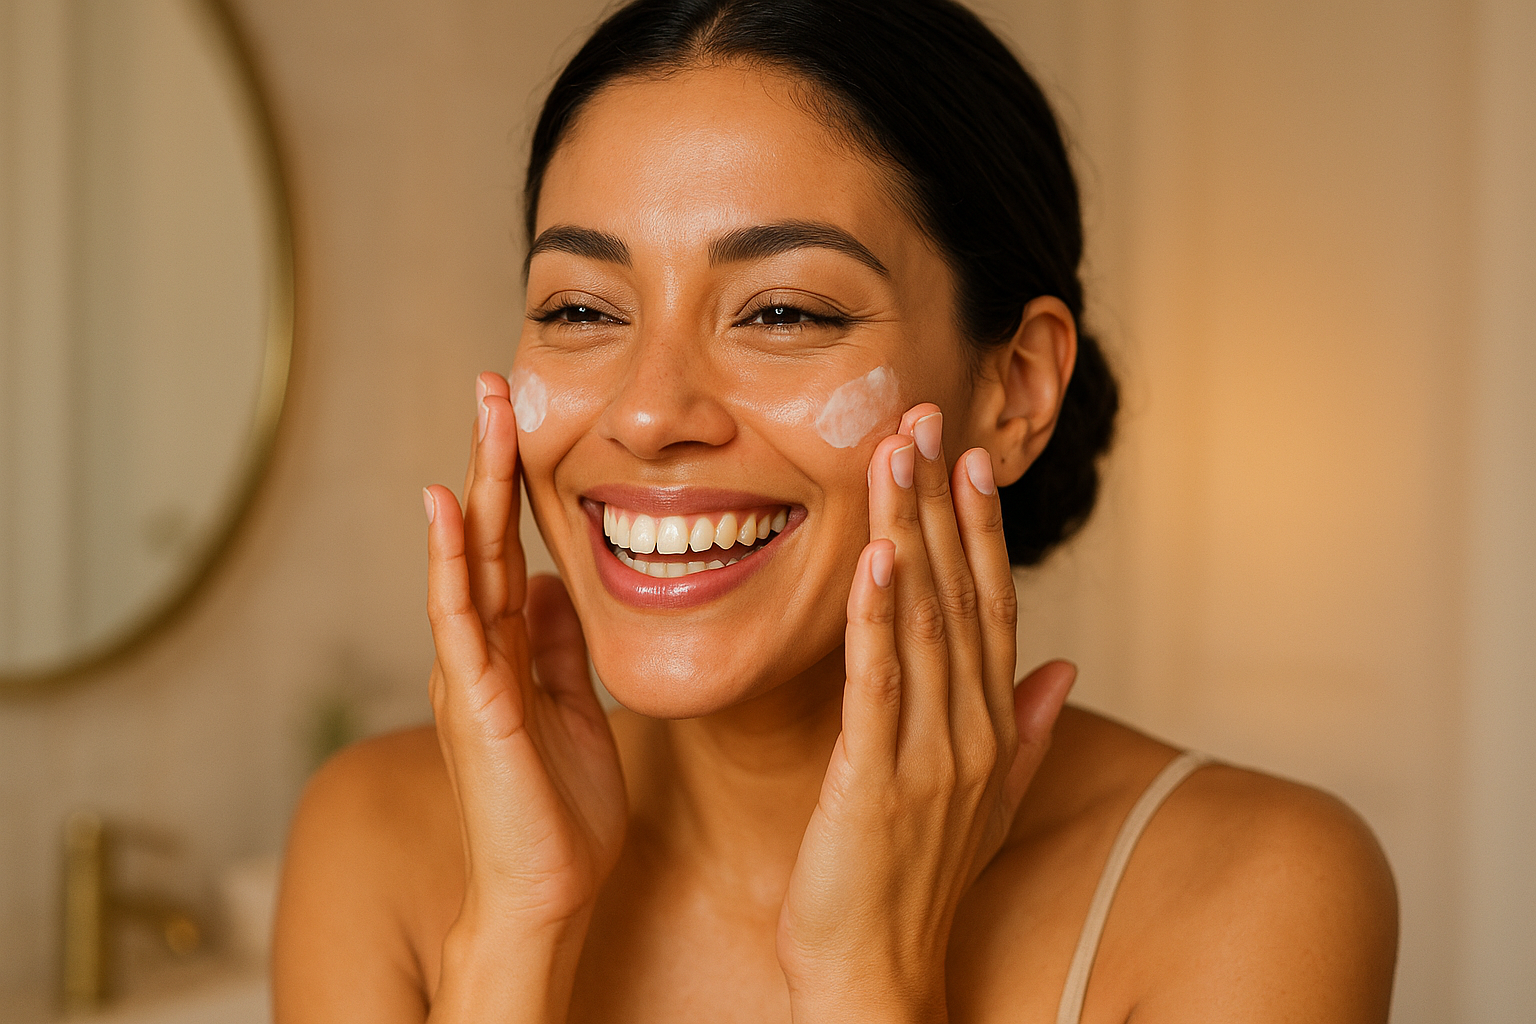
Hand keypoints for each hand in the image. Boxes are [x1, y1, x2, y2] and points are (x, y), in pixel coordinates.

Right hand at [423, 373, 625, 1018]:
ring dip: (474, 482)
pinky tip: (447, 506)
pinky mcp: (474, 703)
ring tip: (482, 411)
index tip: (525, 421)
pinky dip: (449, 561)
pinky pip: (458, 620)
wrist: (549, 892)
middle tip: (495, 384)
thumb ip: (556, 647)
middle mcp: (481, 652)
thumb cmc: (561, 810)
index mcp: (510, 651)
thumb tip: (551, 584)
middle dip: (492, 460)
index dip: (516, 485)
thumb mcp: (573, 706)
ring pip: (466, 560)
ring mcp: (470, 674)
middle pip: (483, 538)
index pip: (509, 549)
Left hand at [777, 403, 1075, 1022]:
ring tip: (899, 455)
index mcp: (990, 727)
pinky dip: (880, 616)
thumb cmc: (915, 884)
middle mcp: (972, 730)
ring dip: (913, 531)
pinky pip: (880, 683)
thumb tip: (1061, 665)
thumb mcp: (985, 798)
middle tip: (925, 416)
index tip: (970, 457)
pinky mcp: (877, 780)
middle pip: (962, 592)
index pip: (992, 605)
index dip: (983, 528)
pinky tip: (877, 556)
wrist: (878, 975)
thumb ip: (1025, 728)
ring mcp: (930, 754)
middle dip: (944, 500)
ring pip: (924, 620)